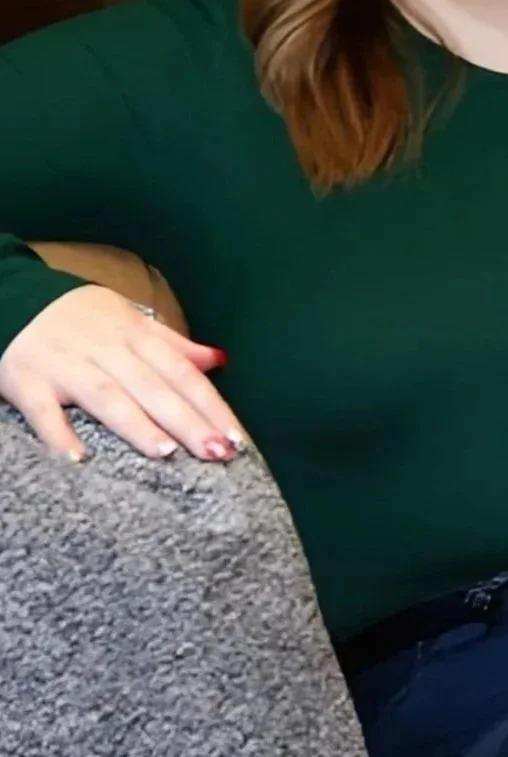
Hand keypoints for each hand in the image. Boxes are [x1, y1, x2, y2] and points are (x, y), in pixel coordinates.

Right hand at [0, 285, 243, 463]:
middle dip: (187, 421)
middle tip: (218, 452)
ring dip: (136, 425)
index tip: (237, 437)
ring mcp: (66, 365)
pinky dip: (58, 434)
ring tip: (165, 452)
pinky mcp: (27, 380)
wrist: (12, 296)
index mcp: (136, 336)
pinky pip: (43, 410)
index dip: (211, 405)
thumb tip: (220, 360)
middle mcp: (106, 350)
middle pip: (153, 387)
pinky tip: (77, 460)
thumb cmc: (82, 318)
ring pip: (107, 396)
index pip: (182, 373)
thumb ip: (174, 345)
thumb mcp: (130, 321)